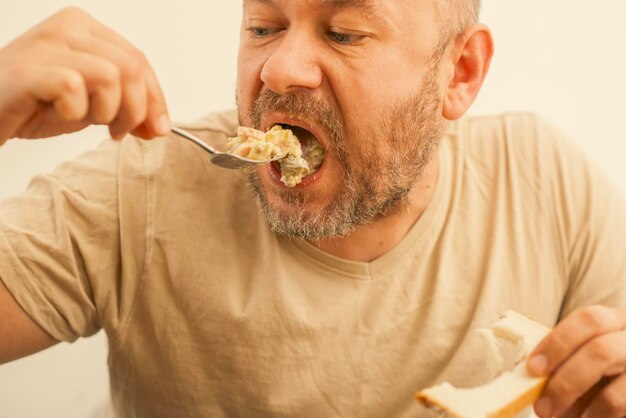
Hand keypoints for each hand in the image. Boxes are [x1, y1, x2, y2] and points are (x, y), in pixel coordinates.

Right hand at [0, 7, 169, 144]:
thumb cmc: (35, 104)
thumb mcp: (92, 104)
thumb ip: (126, 106)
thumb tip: (159, 126)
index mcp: (86, 29)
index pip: (139, 60)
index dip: (155, 99)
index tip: (157, 128)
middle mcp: (68, 27)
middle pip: (132, 68)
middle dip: (136, 110)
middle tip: (118, 132)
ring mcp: (46, 45)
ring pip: (111, 76)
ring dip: (107, 111)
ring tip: (86, 121)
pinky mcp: (27, 69)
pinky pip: (73, 86)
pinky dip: (75, 111)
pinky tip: (62, 114)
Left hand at [527, 305, 625, 417]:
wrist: (623, 386)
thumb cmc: (600, 369)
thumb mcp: (585, 356)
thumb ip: (566, 358)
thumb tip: (533, 377)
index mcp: (616, 321)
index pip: (588, 320)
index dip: (557, 343)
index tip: (534, 368)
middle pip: (600, 352)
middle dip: (565, 382)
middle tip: (542, 407)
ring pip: (612, 395)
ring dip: (581, 411)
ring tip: (561, 417)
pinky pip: (620, 410)